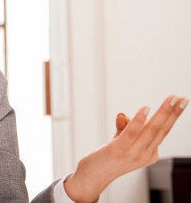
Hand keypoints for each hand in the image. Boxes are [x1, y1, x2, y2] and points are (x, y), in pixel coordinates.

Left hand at [64, 95, 187, 202]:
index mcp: (149, 153)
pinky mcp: (119, 150)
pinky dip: (139, 121)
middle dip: (173, 113)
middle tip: (182, 98)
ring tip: (171, 99)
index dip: (172, 116)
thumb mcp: (119, 142)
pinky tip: (145, 109)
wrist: (92, 177)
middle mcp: (145, 155)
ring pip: (151, 130)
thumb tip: (123, 115)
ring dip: (162, 113)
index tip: (181, 101)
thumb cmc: (107, 159)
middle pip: (162, 130)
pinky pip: (132, 133)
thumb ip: (124, 129)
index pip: (163, 131)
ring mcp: (133, 154)